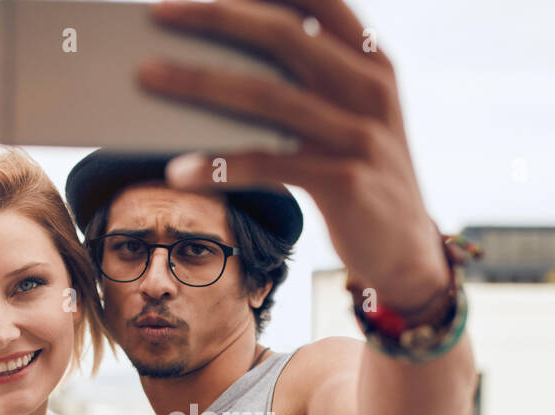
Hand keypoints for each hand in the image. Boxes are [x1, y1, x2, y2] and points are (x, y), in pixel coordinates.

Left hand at [138, 0, 450, 310]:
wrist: (407, 251)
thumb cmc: (360, 174)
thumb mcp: (349, 115)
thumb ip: (307, 78)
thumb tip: (218, 52)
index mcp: (372, 60)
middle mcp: (370, 88)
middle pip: (283, 35)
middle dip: (216, 17)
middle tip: (159, 11)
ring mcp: (360, 135)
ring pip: (267, 96)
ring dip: (199, 82)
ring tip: (148, 76)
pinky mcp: (345, 182)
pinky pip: (268, 165)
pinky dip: (219, 167)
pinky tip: (179, 170)